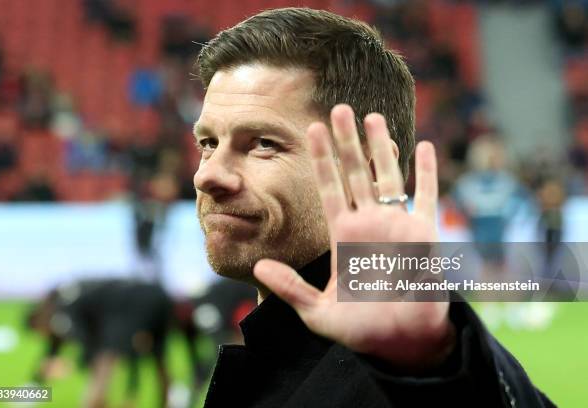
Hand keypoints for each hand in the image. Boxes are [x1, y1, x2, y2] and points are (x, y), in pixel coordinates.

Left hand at [254, 104, 454, 371]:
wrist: (402, 342)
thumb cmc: (361, 330)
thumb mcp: (317, 311)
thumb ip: (289, 288)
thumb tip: (257, 268)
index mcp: (342, 236)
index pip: (328, 188)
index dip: (320, 159)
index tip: (311, 130)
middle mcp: (367, 223)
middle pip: (354, 172)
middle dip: (346, 141)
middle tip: (338, 109)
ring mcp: (395, 225)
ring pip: (386, 175)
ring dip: (379, 146)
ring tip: (371, 116)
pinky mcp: (423, 234)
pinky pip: (425, 196)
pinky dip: (426, 172)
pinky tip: (424, 147)